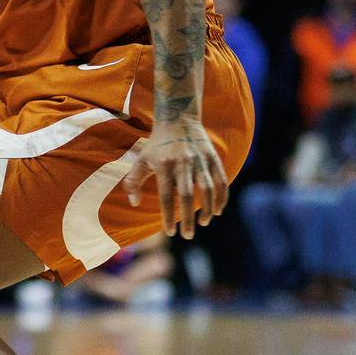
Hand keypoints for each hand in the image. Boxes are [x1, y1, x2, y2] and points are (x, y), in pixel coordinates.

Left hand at [121, 117, 227, 239]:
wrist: (178, 118)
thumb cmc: (157, 144)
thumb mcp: (141, 159)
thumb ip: (133, 181)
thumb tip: (134, 203)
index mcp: (164, 165)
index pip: (165, 196)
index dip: (168, 215)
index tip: (169, 232)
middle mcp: (182, 163)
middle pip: (186, 195)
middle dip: (188, 218)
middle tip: (188, 236)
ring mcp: (200, 160)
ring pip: (207, 189)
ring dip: (207, 209)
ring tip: (203, 223)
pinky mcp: (213, 157)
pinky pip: (221, 180)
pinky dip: (222, 196)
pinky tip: (218, 210)